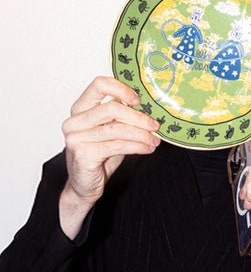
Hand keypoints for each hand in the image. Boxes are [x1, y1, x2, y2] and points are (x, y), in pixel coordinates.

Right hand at [59, 76, 160, 238]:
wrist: (84, 186)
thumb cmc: (100, 155)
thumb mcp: (114, 130)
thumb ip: (124, 116)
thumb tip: (152, 105)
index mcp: (81, 108)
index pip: (99, 85)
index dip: (121, 89)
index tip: (139, 100)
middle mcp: (74, 121)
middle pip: (112, 108)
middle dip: (139, 117)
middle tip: (156, 126)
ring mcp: (75, 137)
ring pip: (117, 128)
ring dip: (141, 134)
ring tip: (155, 140)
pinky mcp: (82, 153)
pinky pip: (116, 145)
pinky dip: (137, 146)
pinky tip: (147, 148)